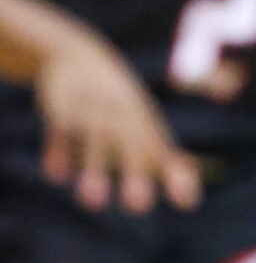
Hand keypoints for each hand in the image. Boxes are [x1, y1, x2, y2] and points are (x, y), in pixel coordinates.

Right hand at [36, 28, 201, 213]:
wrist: (79, 55)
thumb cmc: (119, 104)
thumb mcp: (145, 128)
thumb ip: (166, 163)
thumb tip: (191, 199)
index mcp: (145, 128)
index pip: (163, 153)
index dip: (175, 176)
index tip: (187, 204)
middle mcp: (123, 121)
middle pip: (132, 147)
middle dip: (135, 175)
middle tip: (138, 207)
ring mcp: (93, 114)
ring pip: (95, 142)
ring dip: (94, 170)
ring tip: (93, 201)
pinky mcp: (62, 110)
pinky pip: (61, 131)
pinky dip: (59, 151)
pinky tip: (57, 175)